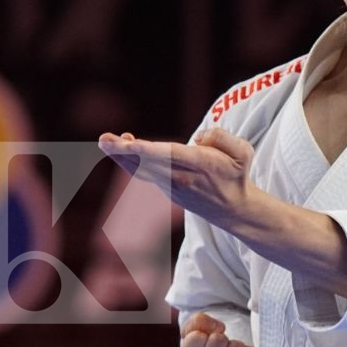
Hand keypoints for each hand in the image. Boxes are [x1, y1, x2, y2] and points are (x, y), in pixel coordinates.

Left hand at [98, 127, 255, 228]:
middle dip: (124, 152)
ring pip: (142, 170)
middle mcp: (183, 177)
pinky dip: (130, 161)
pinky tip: (120, 148)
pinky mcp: (167, 189)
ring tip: (104, 141)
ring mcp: (172, 186)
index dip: (146, 150)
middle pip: (148, 163)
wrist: (234, 210)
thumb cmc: (237, 175)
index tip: (127, 144)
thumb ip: (221, 136)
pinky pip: (145, 173)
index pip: (169, 155)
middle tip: (103, 140)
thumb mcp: (243, 151)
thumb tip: (197, 137)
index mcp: (202, 165)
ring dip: (121, 156)